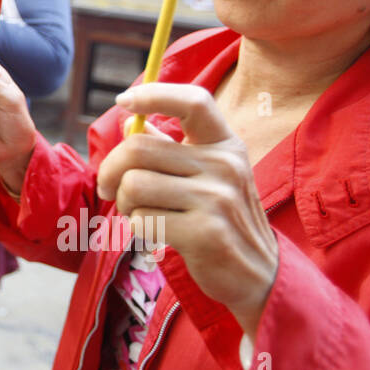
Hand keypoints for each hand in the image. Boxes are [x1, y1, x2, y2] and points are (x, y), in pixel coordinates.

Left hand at [98, 83, 279, 338]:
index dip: (154, 93)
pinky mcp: (205, 233)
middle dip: (110, 170)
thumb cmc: (222, 219)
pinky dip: (138, 227)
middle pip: (138, 148)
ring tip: (140, 213)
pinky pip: (142, 219)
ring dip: (124, 203)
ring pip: (133, 185)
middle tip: (109, 188)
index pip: (194, 101)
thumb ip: (169, 149)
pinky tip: (157, 233)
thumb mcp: (207, 176)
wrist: (259, 275)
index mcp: (226, 145)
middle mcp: (224, 166)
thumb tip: (129, 122)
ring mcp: (217, 199)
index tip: (123, 100)